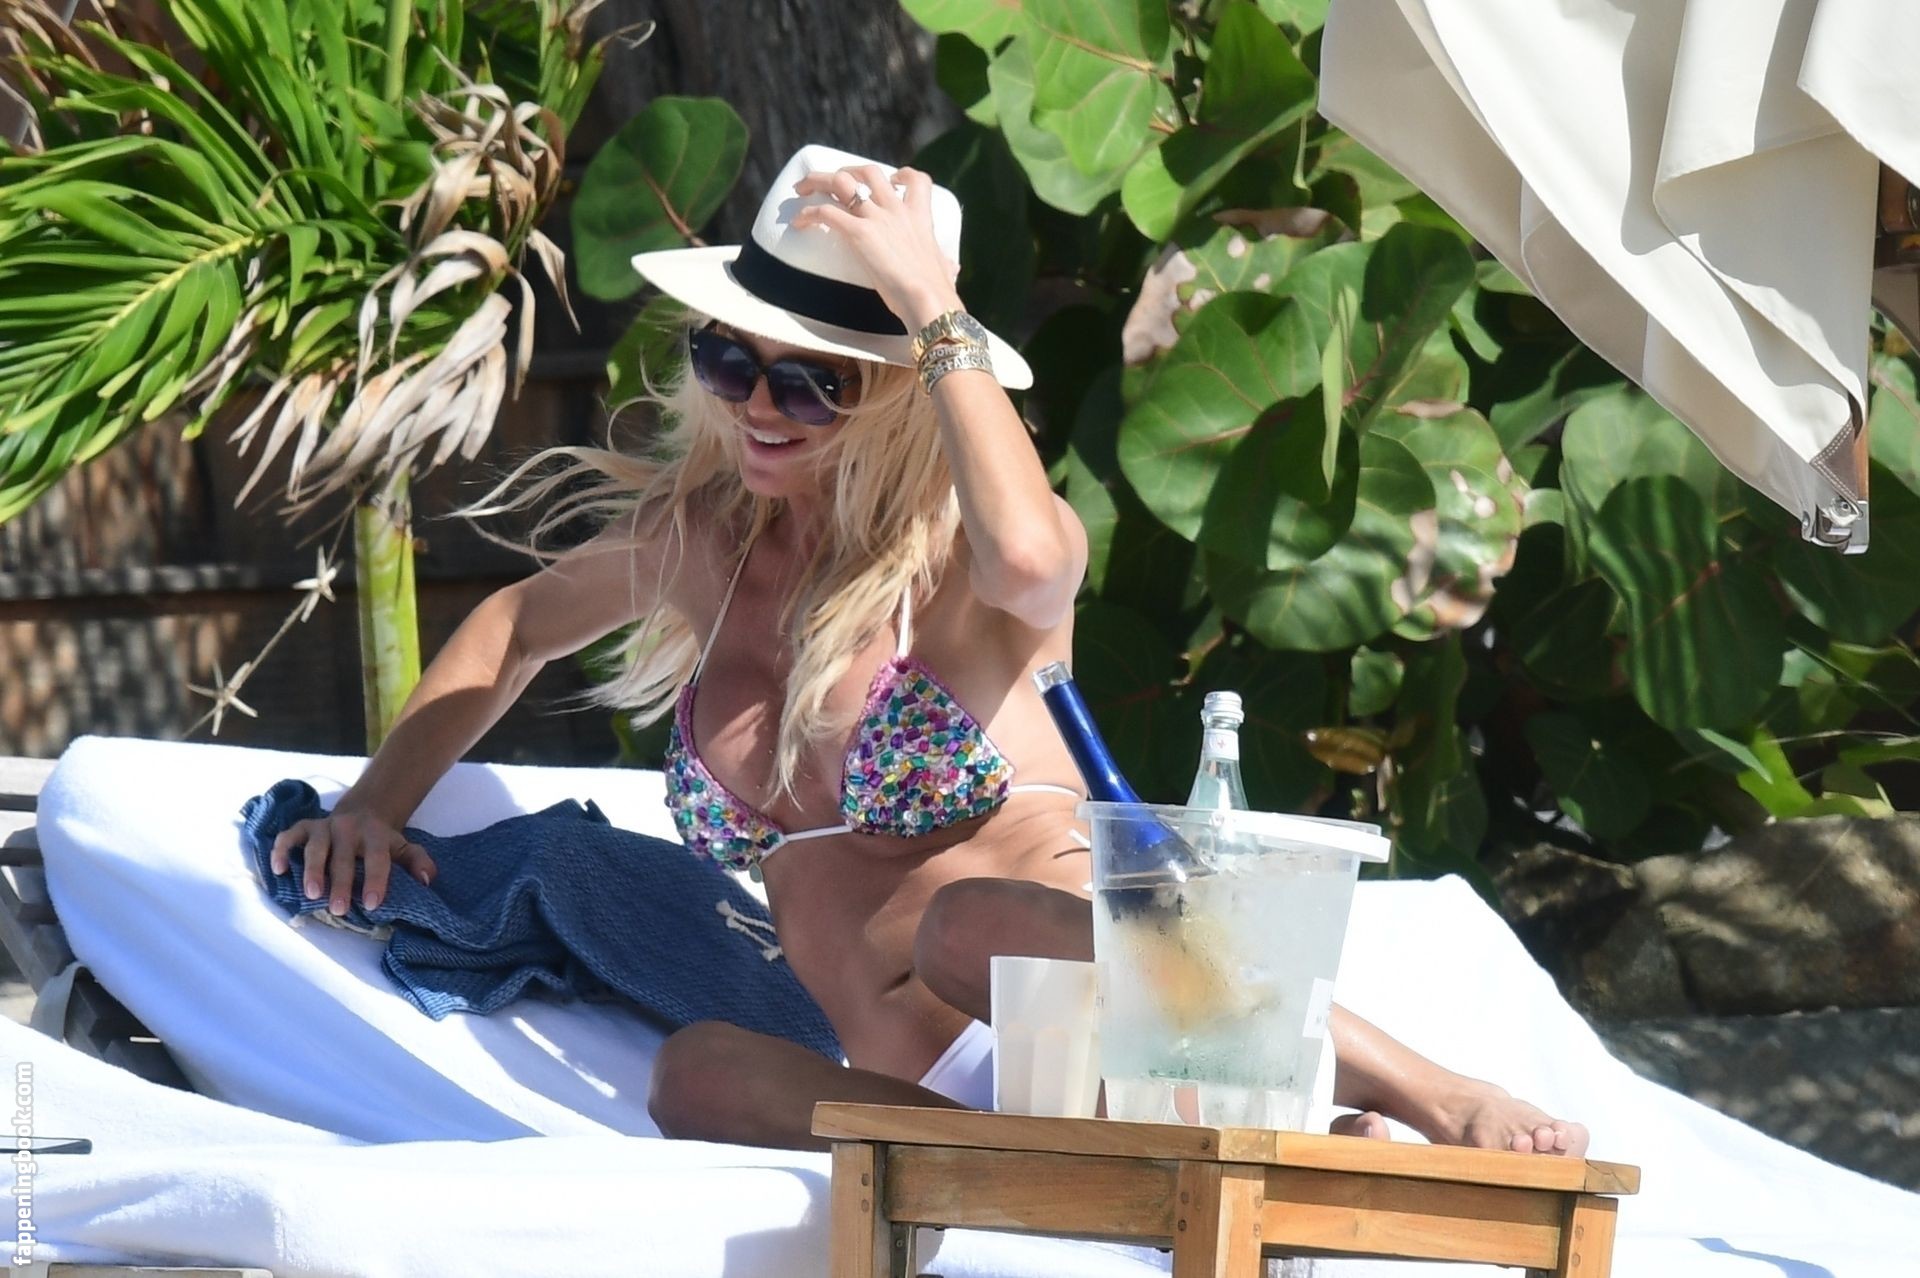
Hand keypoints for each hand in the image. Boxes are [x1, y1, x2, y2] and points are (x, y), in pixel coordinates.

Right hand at [269, 806, 435, 915]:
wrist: (364, 810)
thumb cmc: (382, 840)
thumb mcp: (403, 847)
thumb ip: (417, 862)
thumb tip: (428, 880)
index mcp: (375, 835)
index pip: (377, 858)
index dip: (375, 881)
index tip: (372, 904)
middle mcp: (349, 828)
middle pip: (343, 857)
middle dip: (340, 883)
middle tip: (338, 909)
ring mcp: (325, 826)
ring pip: (316, 848)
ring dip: (312, 870)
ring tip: (311, 894)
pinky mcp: (305, 827)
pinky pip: (289, 836)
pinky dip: (280, 850)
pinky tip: (278, 869)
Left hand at [788, 164, 963, 331]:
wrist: (928, 299)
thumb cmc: (937, 291)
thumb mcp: (943, 269)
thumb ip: (944, 264)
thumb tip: (951, 271)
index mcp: (919, 216)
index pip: (915, 179)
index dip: (900, 174)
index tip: (890, 180)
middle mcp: (896, 209)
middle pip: (867, 171)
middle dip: (845, 170)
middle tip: (827, 181)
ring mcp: (877, 218)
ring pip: (841, 181)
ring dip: (819, 180)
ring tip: (802, 189)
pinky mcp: (859, 232)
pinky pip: (826, 212)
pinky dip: (809, 214)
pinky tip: (799, 222)